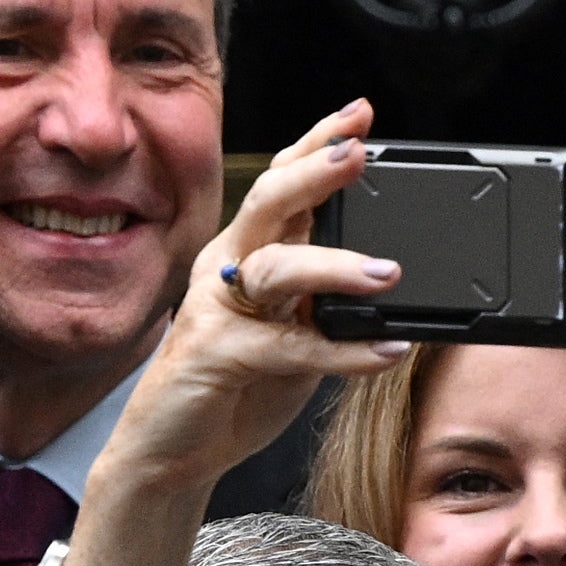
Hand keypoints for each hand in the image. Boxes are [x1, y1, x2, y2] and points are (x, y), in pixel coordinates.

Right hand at [96, 108, 409, 502]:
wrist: (174, 451)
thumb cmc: (236, 385)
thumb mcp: (294, 328)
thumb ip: (325, 296)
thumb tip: (392, 269)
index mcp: (246, 250)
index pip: (281, 182)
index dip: (317, 142)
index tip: (360, 114)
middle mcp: (228, 268)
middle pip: (269, 202)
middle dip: (316, 172)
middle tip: (362, 154)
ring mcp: (218, 309)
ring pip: (277, 269)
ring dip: (336, 266)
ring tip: (388, 272)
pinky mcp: (219, 356)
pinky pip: (288, 347)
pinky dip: (343, 351)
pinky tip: (386, 351)